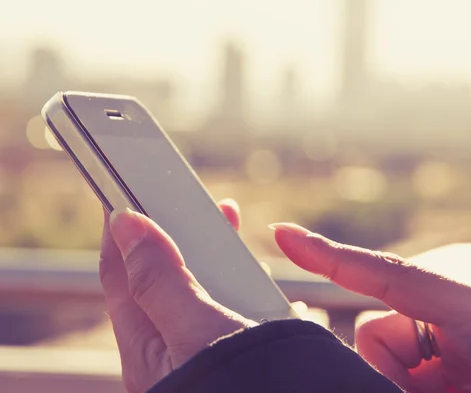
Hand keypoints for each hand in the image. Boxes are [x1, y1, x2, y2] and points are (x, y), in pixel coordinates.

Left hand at [100, 199, 253, 392]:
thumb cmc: (234, 386)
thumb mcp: (194, 330)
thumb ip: (161, 280)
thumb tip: (127, 224)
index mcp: (145, 344)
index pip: (120, 272)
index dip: (123, 228)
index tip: (132, 189)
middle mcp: (165, 347)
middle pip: (159, 277)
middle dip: (177, 234)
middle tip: (202, 207)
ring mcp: (196, 349)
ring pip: (195, 291)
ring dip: (211, 257)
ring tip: (231, 232)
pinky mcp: (225, 351)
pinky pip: (224, 308)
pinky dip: (238, 286)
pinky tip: (257, 283)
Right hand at [270, 223, 470, 391]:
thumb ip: (408, 378)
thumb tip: (365, 344)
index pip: (390, 276)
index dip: (331, 255)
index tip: (283, 234)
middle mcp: (464, 318)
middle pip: (379, 330)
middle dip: (387, 372)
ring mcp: (458, 344)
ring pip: (386, 355)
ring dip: (403, 385)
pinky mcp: (456, 366)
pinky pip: (404, 372)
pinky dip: (412, 388)